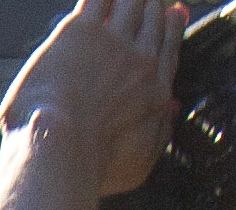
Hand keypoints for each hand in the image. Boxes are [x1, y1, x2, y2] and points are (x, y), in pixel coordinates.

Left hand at [0, 0, 183, 198]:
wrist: (60, 149)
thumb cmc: (90, 166)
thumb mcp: (137, 164)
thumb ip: (158, 133)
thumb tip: (170, 112)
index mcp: (153, 91)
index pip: (168, 50)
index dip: (172, 28)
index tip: (175, 13)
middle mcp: (139, 61)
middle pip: (153, 22)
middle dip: (154, 5)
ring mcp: (112, 42)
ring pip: (130, 4)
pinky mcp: (80, 32)